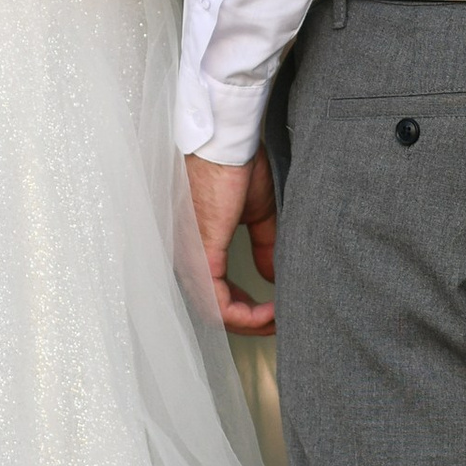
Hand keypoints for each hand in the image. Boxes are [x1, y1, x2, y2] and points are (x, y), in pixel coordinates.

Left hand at [185, 151, 278, 333]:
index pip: (215, 294)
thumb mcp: (256, 213)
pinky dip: (246, 315)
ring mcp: (189, 259)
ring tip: (278, 318)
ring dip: (250, 323)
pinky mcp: (200, 256)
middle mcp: (186, 258)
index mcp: (196, 246)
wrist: (226, 142)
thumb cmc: (235, 165)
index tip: (273, 310)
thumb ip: (264, 245)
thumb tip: (272, 276)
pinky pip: (218, 304)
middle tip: (279, 321)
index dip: (246, 309)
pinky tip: (270, 310)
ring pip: (215, 313)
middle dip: (250, 322)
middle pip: (214, 310)